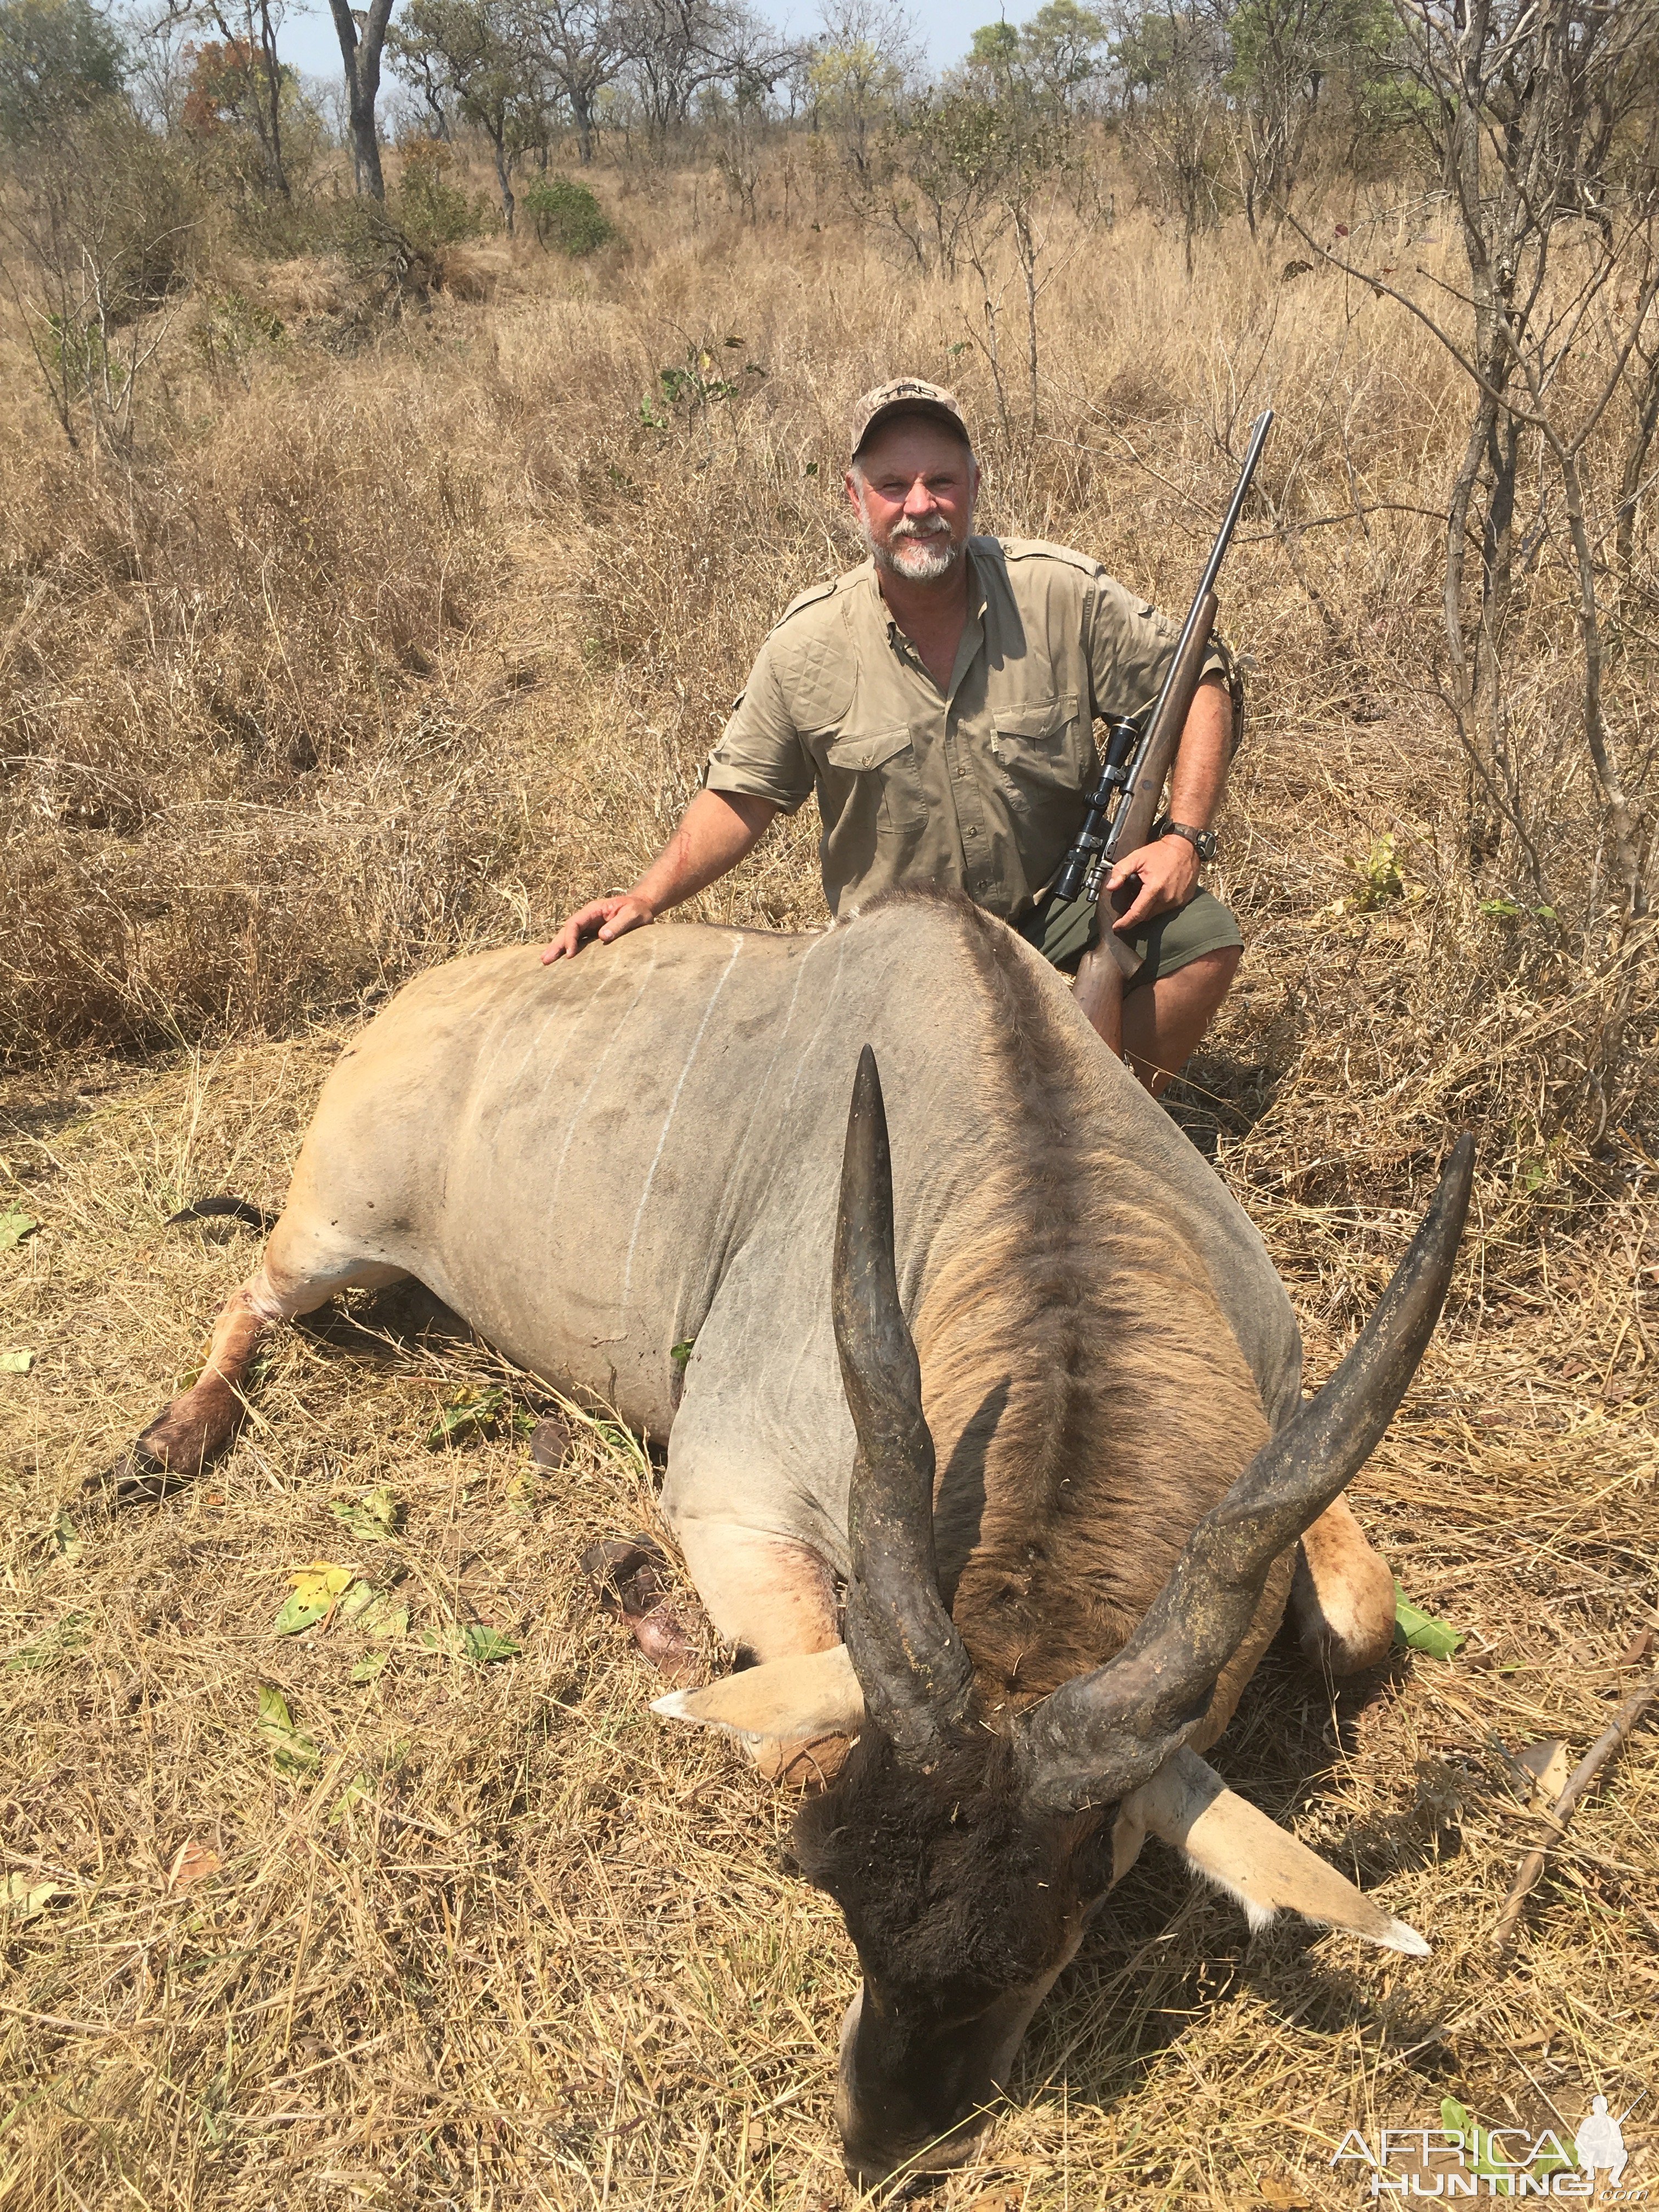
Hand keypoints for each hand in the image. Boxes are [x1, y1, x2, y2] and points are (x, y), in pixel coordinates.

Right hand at [541, 893, 655, 963]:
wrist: (643, 907)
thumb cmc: (639, 910)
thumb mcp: (632, 915)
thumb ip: (619, 924)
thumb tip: (602, 936)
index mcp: (594, 910)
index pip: (575, 923)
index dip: (570, 938)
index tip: (569, 954)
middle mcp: (588, 917)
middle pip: (567, 930)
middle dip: (556, 945)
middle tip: (545, 960)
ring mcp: (589, 926)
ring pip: (569, 936)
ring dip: (558, 948)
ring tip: (546, 962)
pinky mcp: (592, 934)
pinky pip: (577, 942)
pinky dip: (568, 950)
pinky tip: (560, 960)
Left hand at [1104, 834, 1198, 935]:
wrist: (1185, 847)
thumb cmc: (1161, 851)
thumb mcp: (1137, 857)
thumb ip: (1121, 871)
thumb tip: (1111, 887)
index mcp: (1154, 889)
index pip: (1137, 913)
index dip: (1125, 922)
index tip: (1117, 927)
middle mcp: (1167, 898)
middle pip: (1146, 915)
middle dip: (1136, 913)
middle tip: (1130, 901)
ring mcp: (1177, 900)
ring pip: (1156, 913)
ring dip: (1148, 908)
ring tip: (1145, 893)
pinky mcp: (1184, 900)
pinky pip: (1167, 908)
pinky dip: (1159, 904)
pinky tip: (1158, 892)